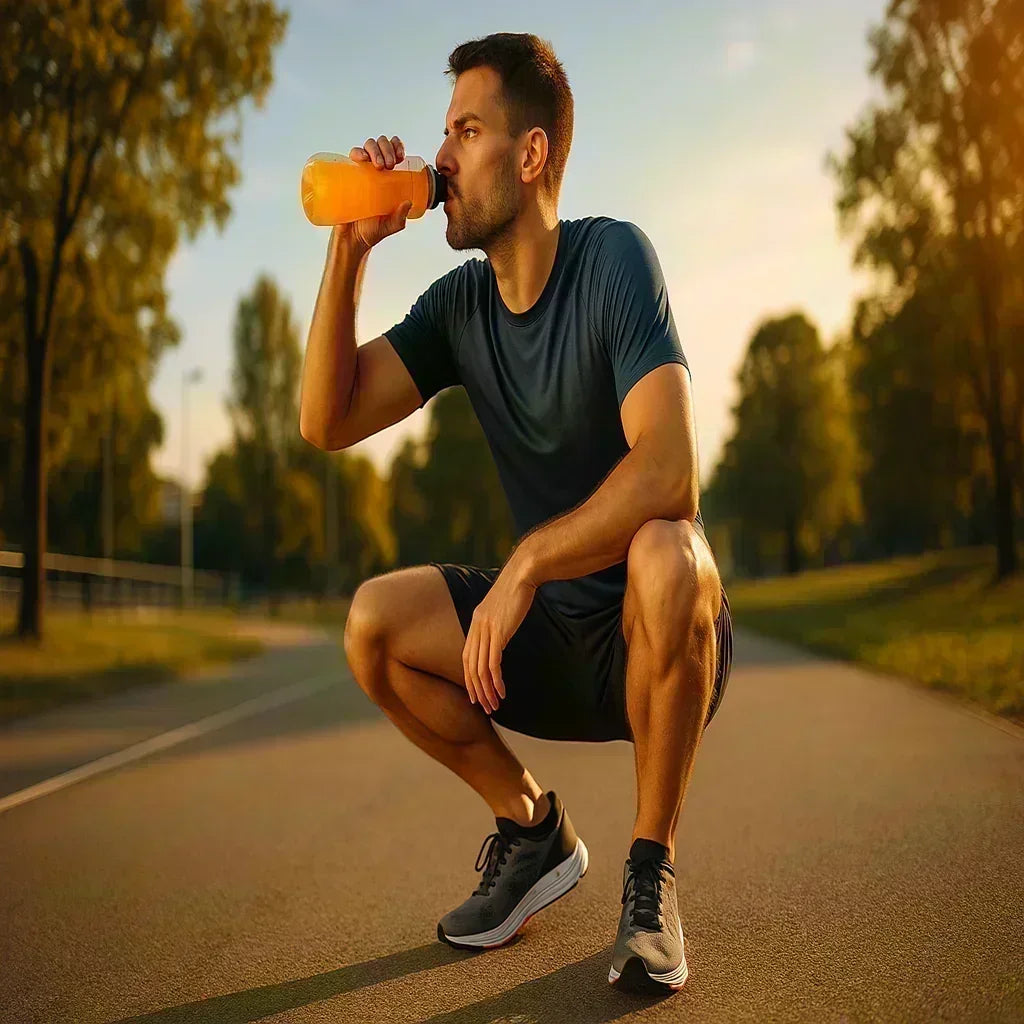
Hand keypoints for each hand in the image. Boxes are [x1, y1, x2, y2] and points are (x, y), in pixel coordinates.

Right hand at [330, 134, 411, 253]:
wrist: (351, 240)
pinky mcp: (346, 176)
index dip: (397, 146)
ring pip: (367, 146)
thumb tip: (408, 202)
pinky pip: (351, 157)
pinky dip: (357, 152)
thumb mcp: (391, 225)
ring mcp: (360, 172)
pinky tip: (362, 158)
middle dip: (387, 148)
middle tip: (390, 165)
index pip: (392, 152)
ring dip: (375, 148)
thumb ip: (400, 217)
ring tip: (379, 165)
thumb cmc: (371, 231)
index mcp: (387, 178)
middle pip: (380, 145)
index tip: (400, 156)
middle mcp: (374, 171)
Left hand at [463, 555, 537, 714]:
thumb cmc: (518, 587)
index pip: (466, 656)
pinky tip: (501, 691)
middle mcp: (477, 627)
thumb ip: (498, 620)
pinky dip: (495, 680)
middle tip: (484, 706)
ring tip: (494, 705)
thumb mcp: (502, 606)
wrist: (523, 573)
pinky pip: (493, 663)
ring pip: (480, 668)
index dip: (468, 677)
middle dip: (476, 689)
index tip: (476, 693)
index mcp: (476, 621)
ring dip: (486, 690)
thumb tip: (502, 633)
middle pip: (470, 666)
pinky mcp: (499, 632)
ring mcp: (486, 630)